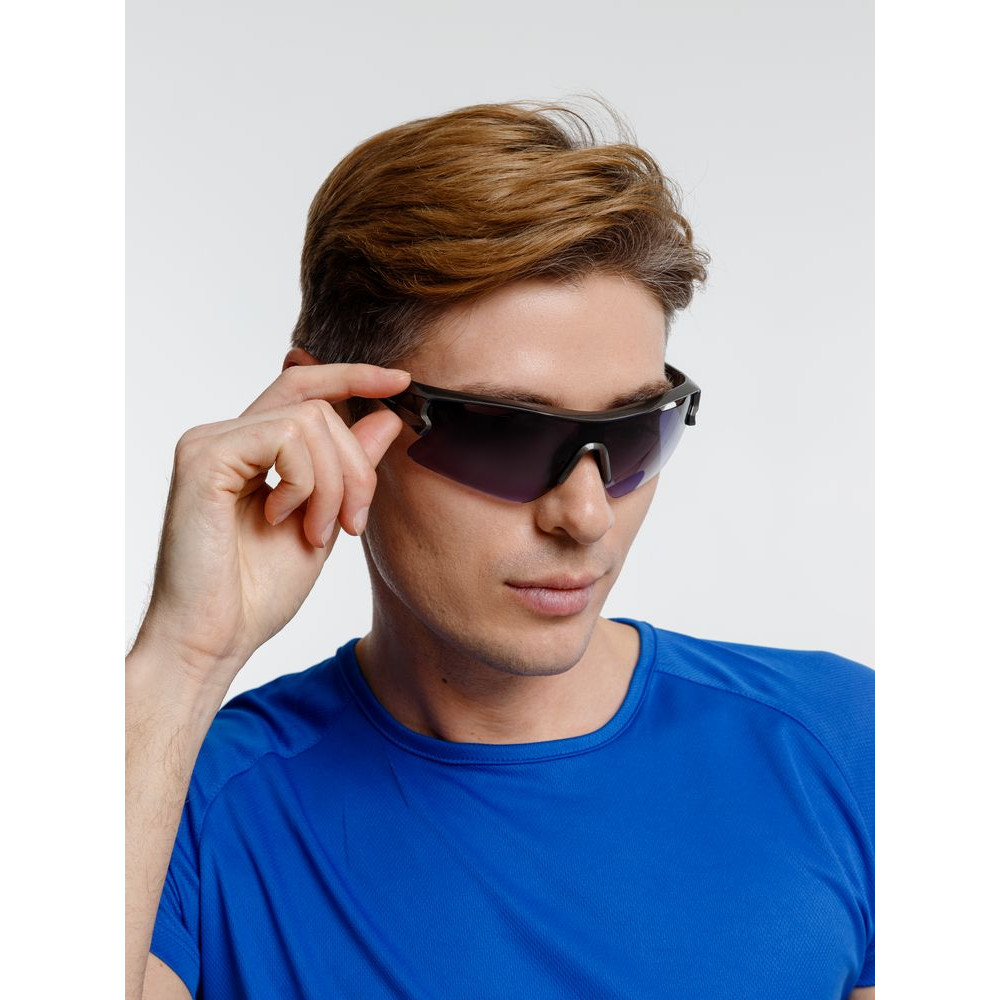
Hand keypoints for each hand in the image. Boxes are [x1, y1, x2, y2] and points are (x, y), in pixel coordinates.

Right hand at [131, 363, 410, 690]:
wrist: (212, 640)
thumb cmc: (255, 594)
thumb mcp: (324, 521)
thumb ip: (349, 469)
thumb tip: (385, 417)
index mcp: (250, 450)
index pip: (305, 388)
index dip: (353, 377)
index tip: (400, 382)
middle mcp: (225, 436)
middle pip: (318, 405)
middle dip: (356, 465)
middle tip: (352, 524)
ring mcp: (210, 442)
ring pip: (309, 420)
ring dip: (333, 484)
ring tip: (315, 531)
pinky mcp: (204, 456)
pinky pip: (285, 437)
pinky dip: (305, 482)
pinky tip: (282, 519)